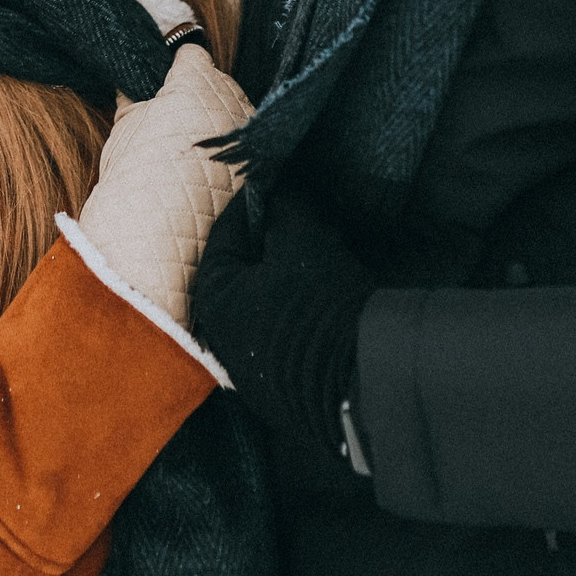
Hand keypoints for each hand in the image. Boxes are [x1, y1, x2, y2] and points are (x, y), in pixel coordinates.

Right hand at [73, 45, 249, 325]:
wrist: (160, 241)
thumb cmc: (135, 180)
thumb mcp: (125, 128)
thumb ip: (137, 96)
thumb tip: (136, 81)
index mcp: (196, 81)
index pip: (192, 55)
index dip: (176, 70)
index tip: (165, 85)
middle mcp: (232, 99)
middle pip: (219, 82)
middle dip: (200, 97)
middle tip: (175, 126)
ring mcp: (251, 132)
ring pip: (237, 113)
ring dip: (221, 125)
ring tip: (193, 155)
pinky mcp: (263, 162)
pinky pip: (248, 145)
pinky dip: (234, 154)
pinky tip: (213, 173)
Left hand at [191, 183, 375, 464]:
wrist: (361, 385)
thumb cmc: (321, 303)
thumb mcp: (304, 239)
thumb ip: (285, 207)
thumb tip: (279, 188)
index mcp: (213, 297)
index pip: (226, 234)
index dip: (254, 205)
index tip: (277, 184)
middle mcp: (221, 337)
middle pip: (245, 271)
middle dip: (276, 241)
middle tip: (309, 221)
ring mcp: (250, 370)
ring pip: (267, 303)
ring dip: (292, 277)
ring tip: (328, 255)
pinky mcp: (282, 390)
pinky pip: (287, 334)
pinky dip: (304, 310)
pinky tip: (332, 298)